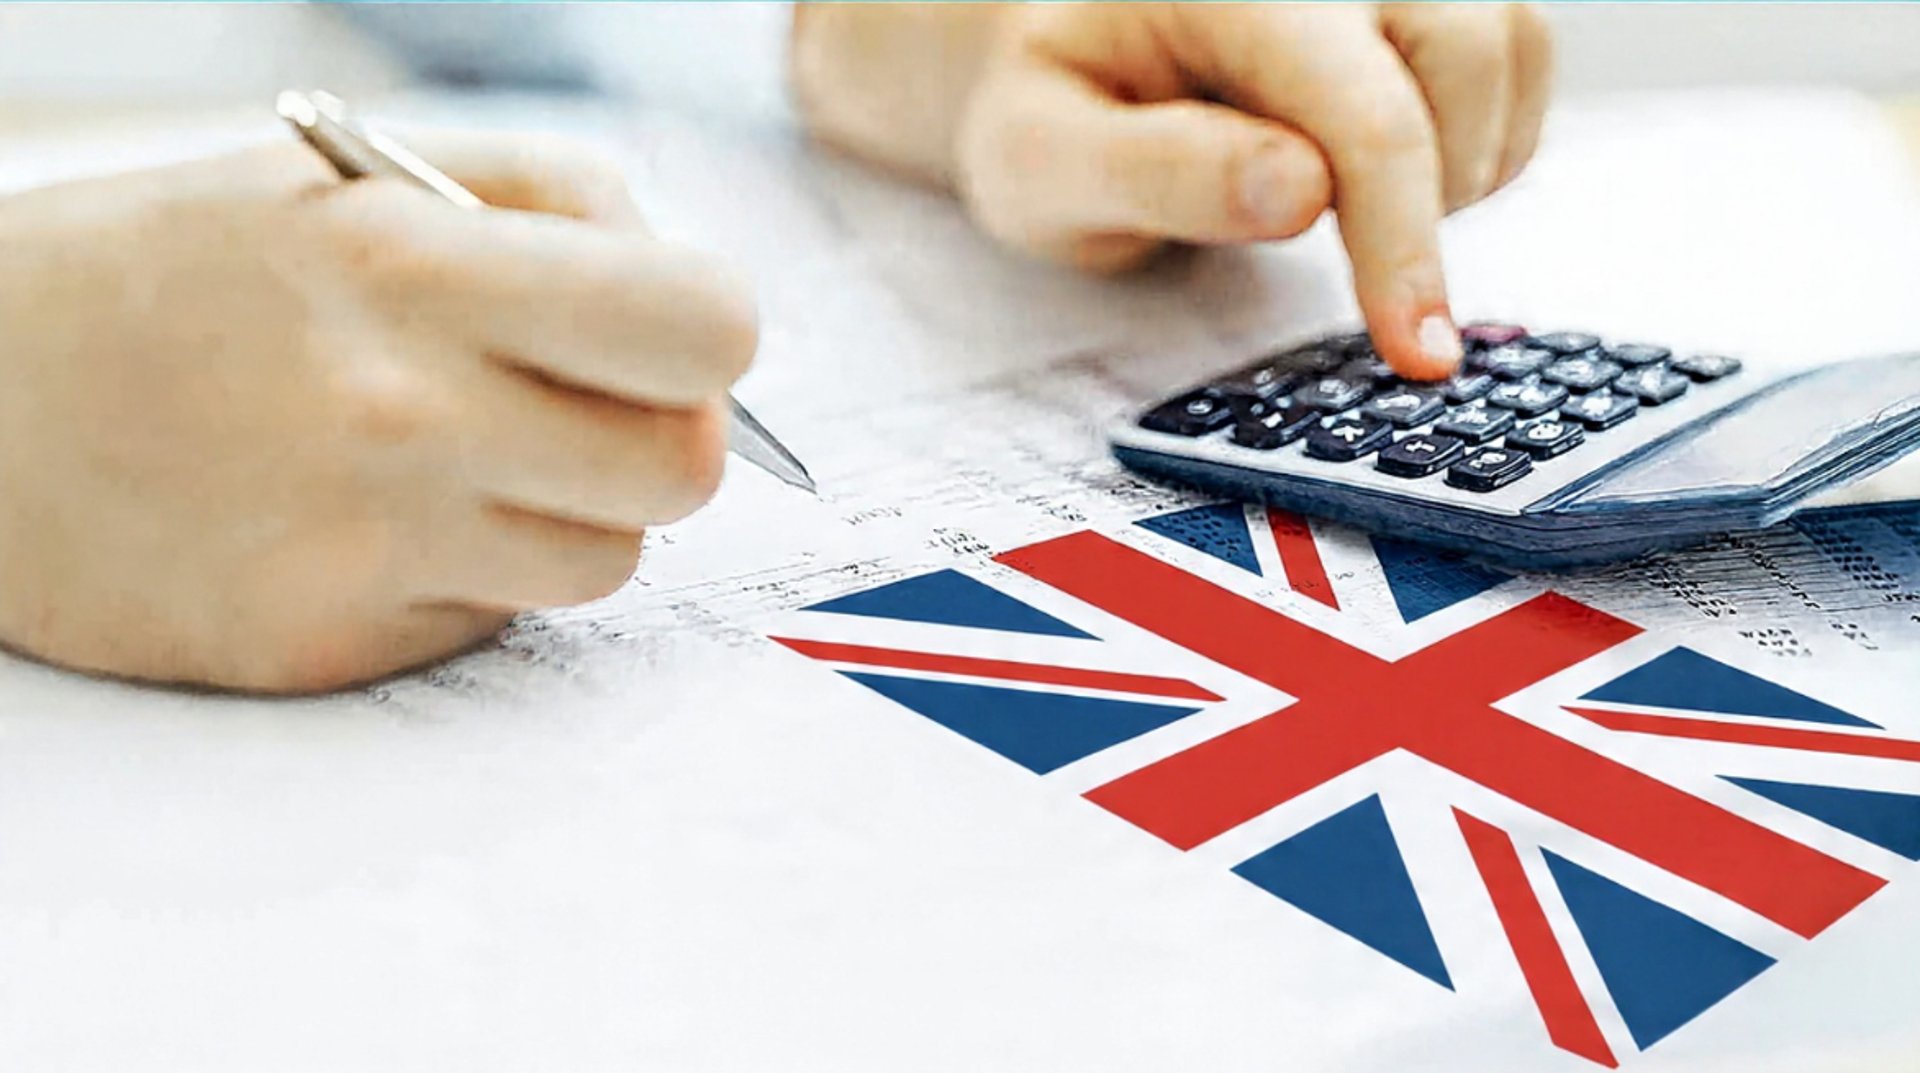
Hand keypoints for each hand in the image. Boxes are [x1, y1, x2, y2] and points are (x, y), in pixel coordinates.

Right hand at [0, 133, 755, 691]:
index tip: (661, 337)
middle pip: (686, 468)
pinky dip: (474, 572)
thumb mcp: (350, 174)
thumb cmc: (175, 272)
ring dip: (568, 513)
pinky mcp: (331, 643)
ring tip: (457, 458)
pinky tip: (377, 518)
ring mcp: (366, 544)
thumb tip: (701, 314)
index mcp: (414, 264)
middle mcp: (402, 414)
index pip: (704, 327)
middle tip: (578, 406)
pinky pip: (502, 618)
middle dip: (659, 435)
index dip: (706, 336)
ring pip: (611, 559)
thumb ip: (551, 209)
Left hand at [795, 2, 1551, 378]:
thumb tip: (1300, 191)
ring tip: (1356, 217)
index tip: (1418, 351)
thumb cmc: (1051, 112)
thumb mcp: (1042, 161)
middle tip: (1377, 297)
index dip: (1400, 243)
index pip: (1360, 111)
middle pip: (1466, 57)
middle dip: (1434, 202)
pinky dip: (1479, 143)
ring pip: (1509, 49)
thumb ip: (1156, 173)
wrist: (1067, 58)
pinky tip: (1386, 182)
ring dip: (1464, 168)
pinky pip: (1515, 59)